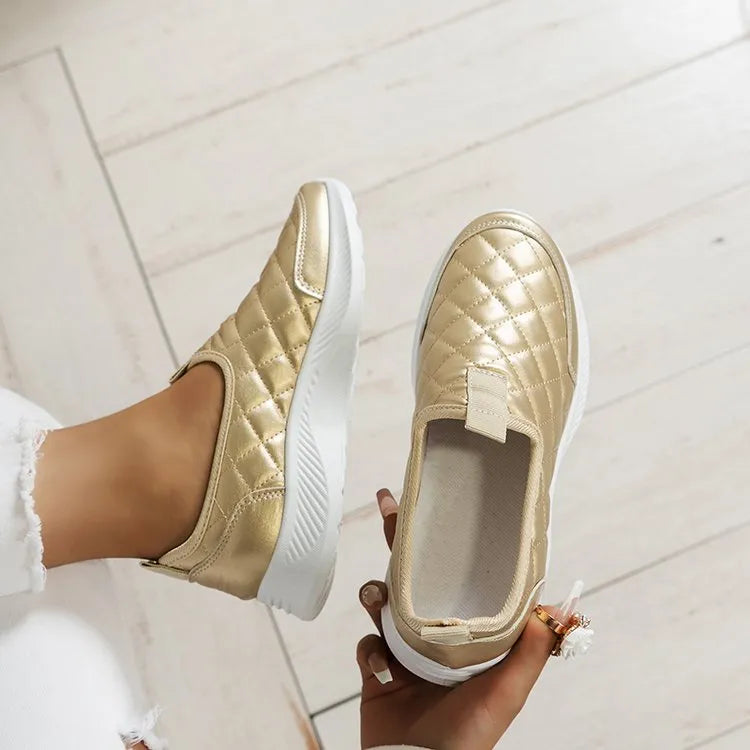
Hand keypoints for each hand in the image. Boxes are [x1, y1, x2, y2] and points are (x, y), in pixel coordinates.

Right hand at [356, 488, 559, 749]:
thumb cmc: (468, 736)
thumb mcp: (507, 692)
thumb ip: (530, 653)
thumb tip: (553, 607)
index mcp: (465, 633)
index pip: (456, 577)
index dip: (447, 543)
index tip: (441, 507)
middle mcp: (435, 634)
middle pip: (414, 574)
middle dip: (399, 540)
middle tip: (389, 504)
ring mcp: (404, 649)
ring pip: (382, 600)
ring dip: (375, 593)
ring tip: (377, 598)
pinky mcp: (377, 668)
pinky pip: (365, 644)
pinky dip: (369, 652)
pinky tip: (381, 669)